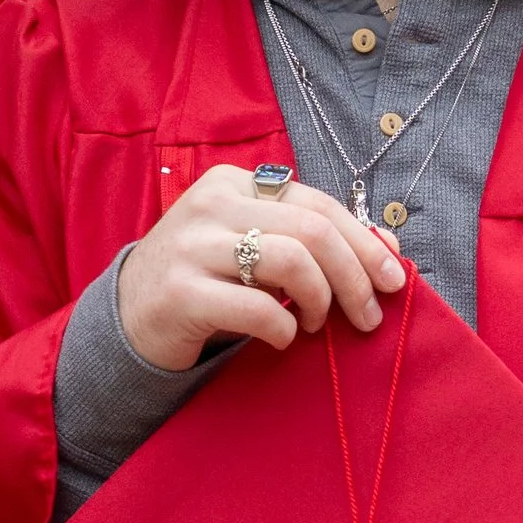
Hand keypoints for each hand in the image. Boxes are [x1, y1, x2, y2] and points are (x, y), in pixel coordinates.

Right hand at [115, 166, 403, 370]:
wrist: (129, 318)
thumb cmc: (205, 282)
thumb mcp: (254, 250)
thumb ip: (312, 241)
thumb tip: (388, 247)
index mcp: (234, 184)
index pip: (318, 203)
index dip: (364, 242)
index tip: (393, 280)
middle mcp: (211, 204)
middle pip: (312, 229)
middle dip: (354, 276)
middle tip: (368, 316)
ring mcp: (192, 246)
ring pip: (291, 260)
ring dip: (321, 301)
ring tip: (317, 326)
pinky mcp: (180, 293)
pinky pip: (257, 308)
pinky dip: (284, 329)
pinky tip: (283, 339)